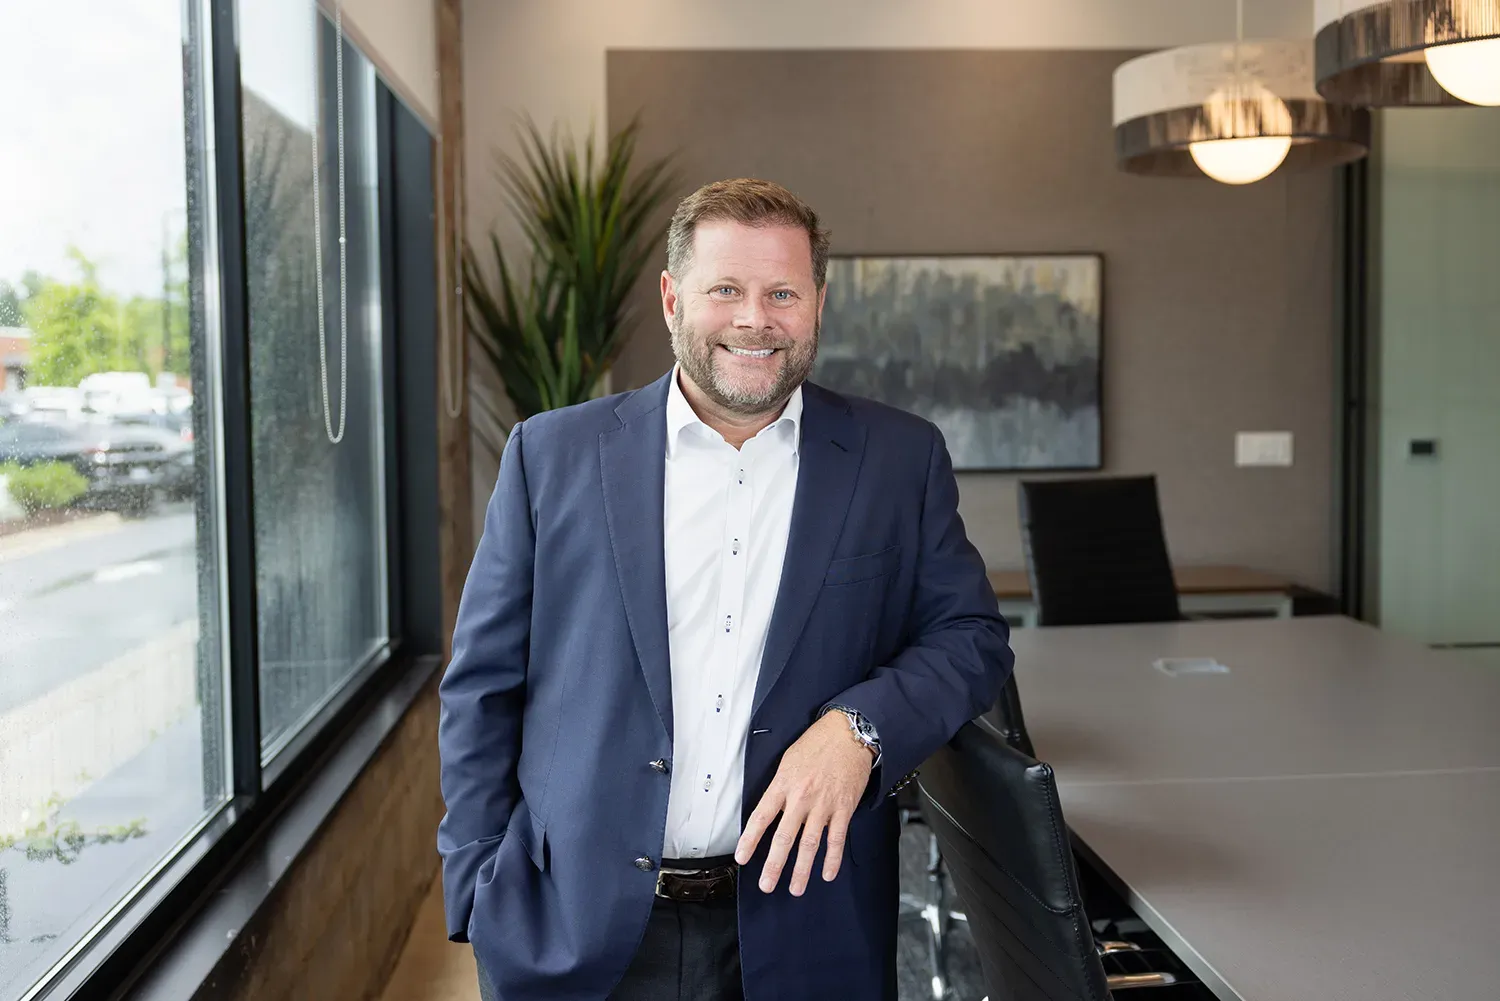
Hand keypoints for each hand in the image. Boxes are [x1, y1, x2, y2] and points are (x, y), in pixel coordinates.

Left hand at [733, 710, 875, 895]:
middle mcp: (801, 798)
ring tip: (795, 889)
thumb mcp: (788, 760)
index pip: (761, 817)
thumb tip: (770, 810)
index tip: (742, 858)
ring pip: (810, 844)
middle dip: (774, 865)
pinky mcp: (843, 809)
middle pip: (784, 838)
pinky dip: (832, 859)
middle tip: (766, 885)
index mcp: (783, 784)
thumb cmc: (817, 744)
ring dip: (802, 870)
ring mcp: (823, 805)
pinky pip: (837, 839)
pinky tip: (827, 874)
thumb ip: (779, 787)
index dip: (750, 840)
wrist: (848, 734)